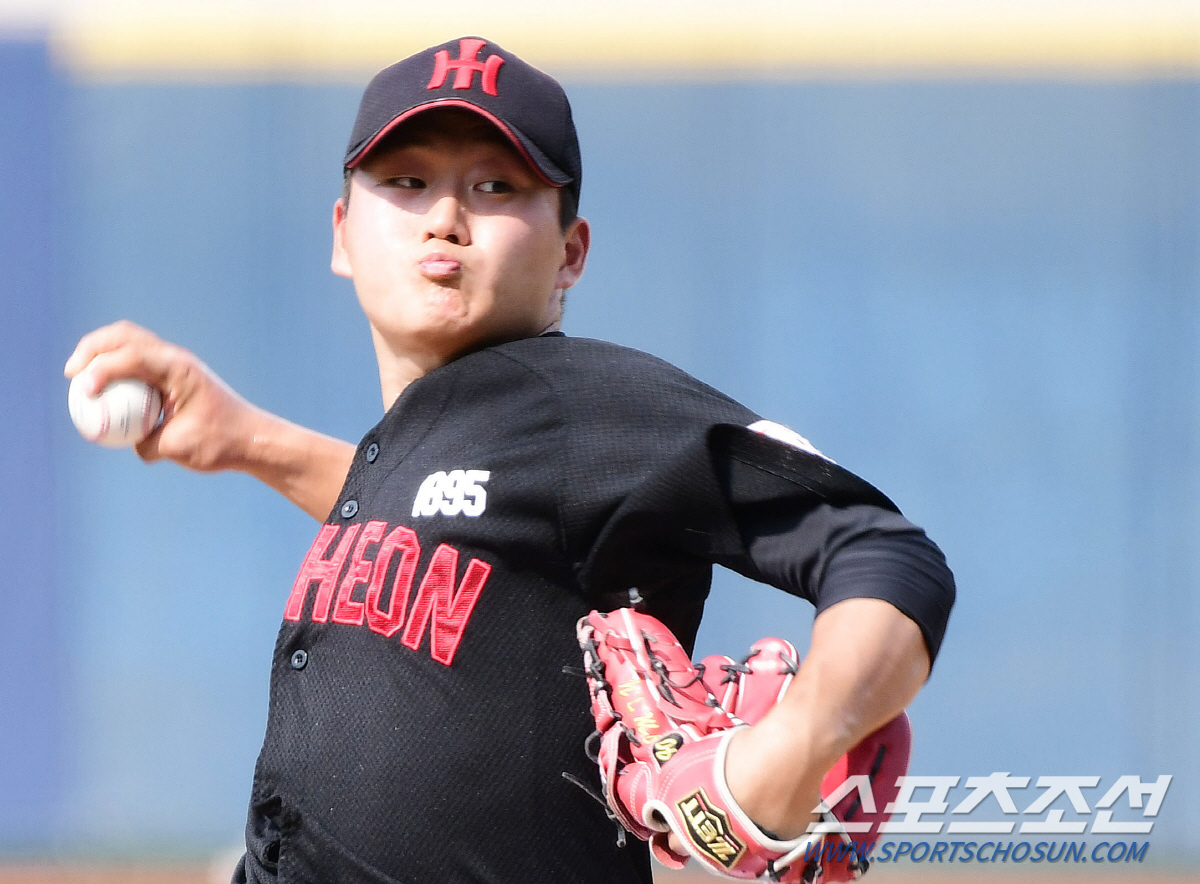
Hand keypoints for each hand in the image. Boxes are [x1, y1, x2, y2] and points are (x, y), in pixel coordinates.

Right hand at [66, 320, 356, 519]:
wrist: (254, 439)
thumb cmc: (222, 443)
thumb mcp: (179, 448)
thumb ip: (147, 442)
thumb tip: (127, 441)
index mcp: (180, 369)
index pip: (131, 355)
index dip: (101, 369)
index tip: (83, 391)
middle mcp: (177, 359)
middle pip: (124, 335)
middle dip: (92, 348)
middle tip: (72, 373)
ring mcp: (176, 364)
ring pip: (130, 343)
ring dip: (103, 354)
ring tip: (80, 376)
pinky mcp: (175, 375)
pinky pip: (138, 364)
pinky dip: (117, 369)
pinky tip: (104, 391)